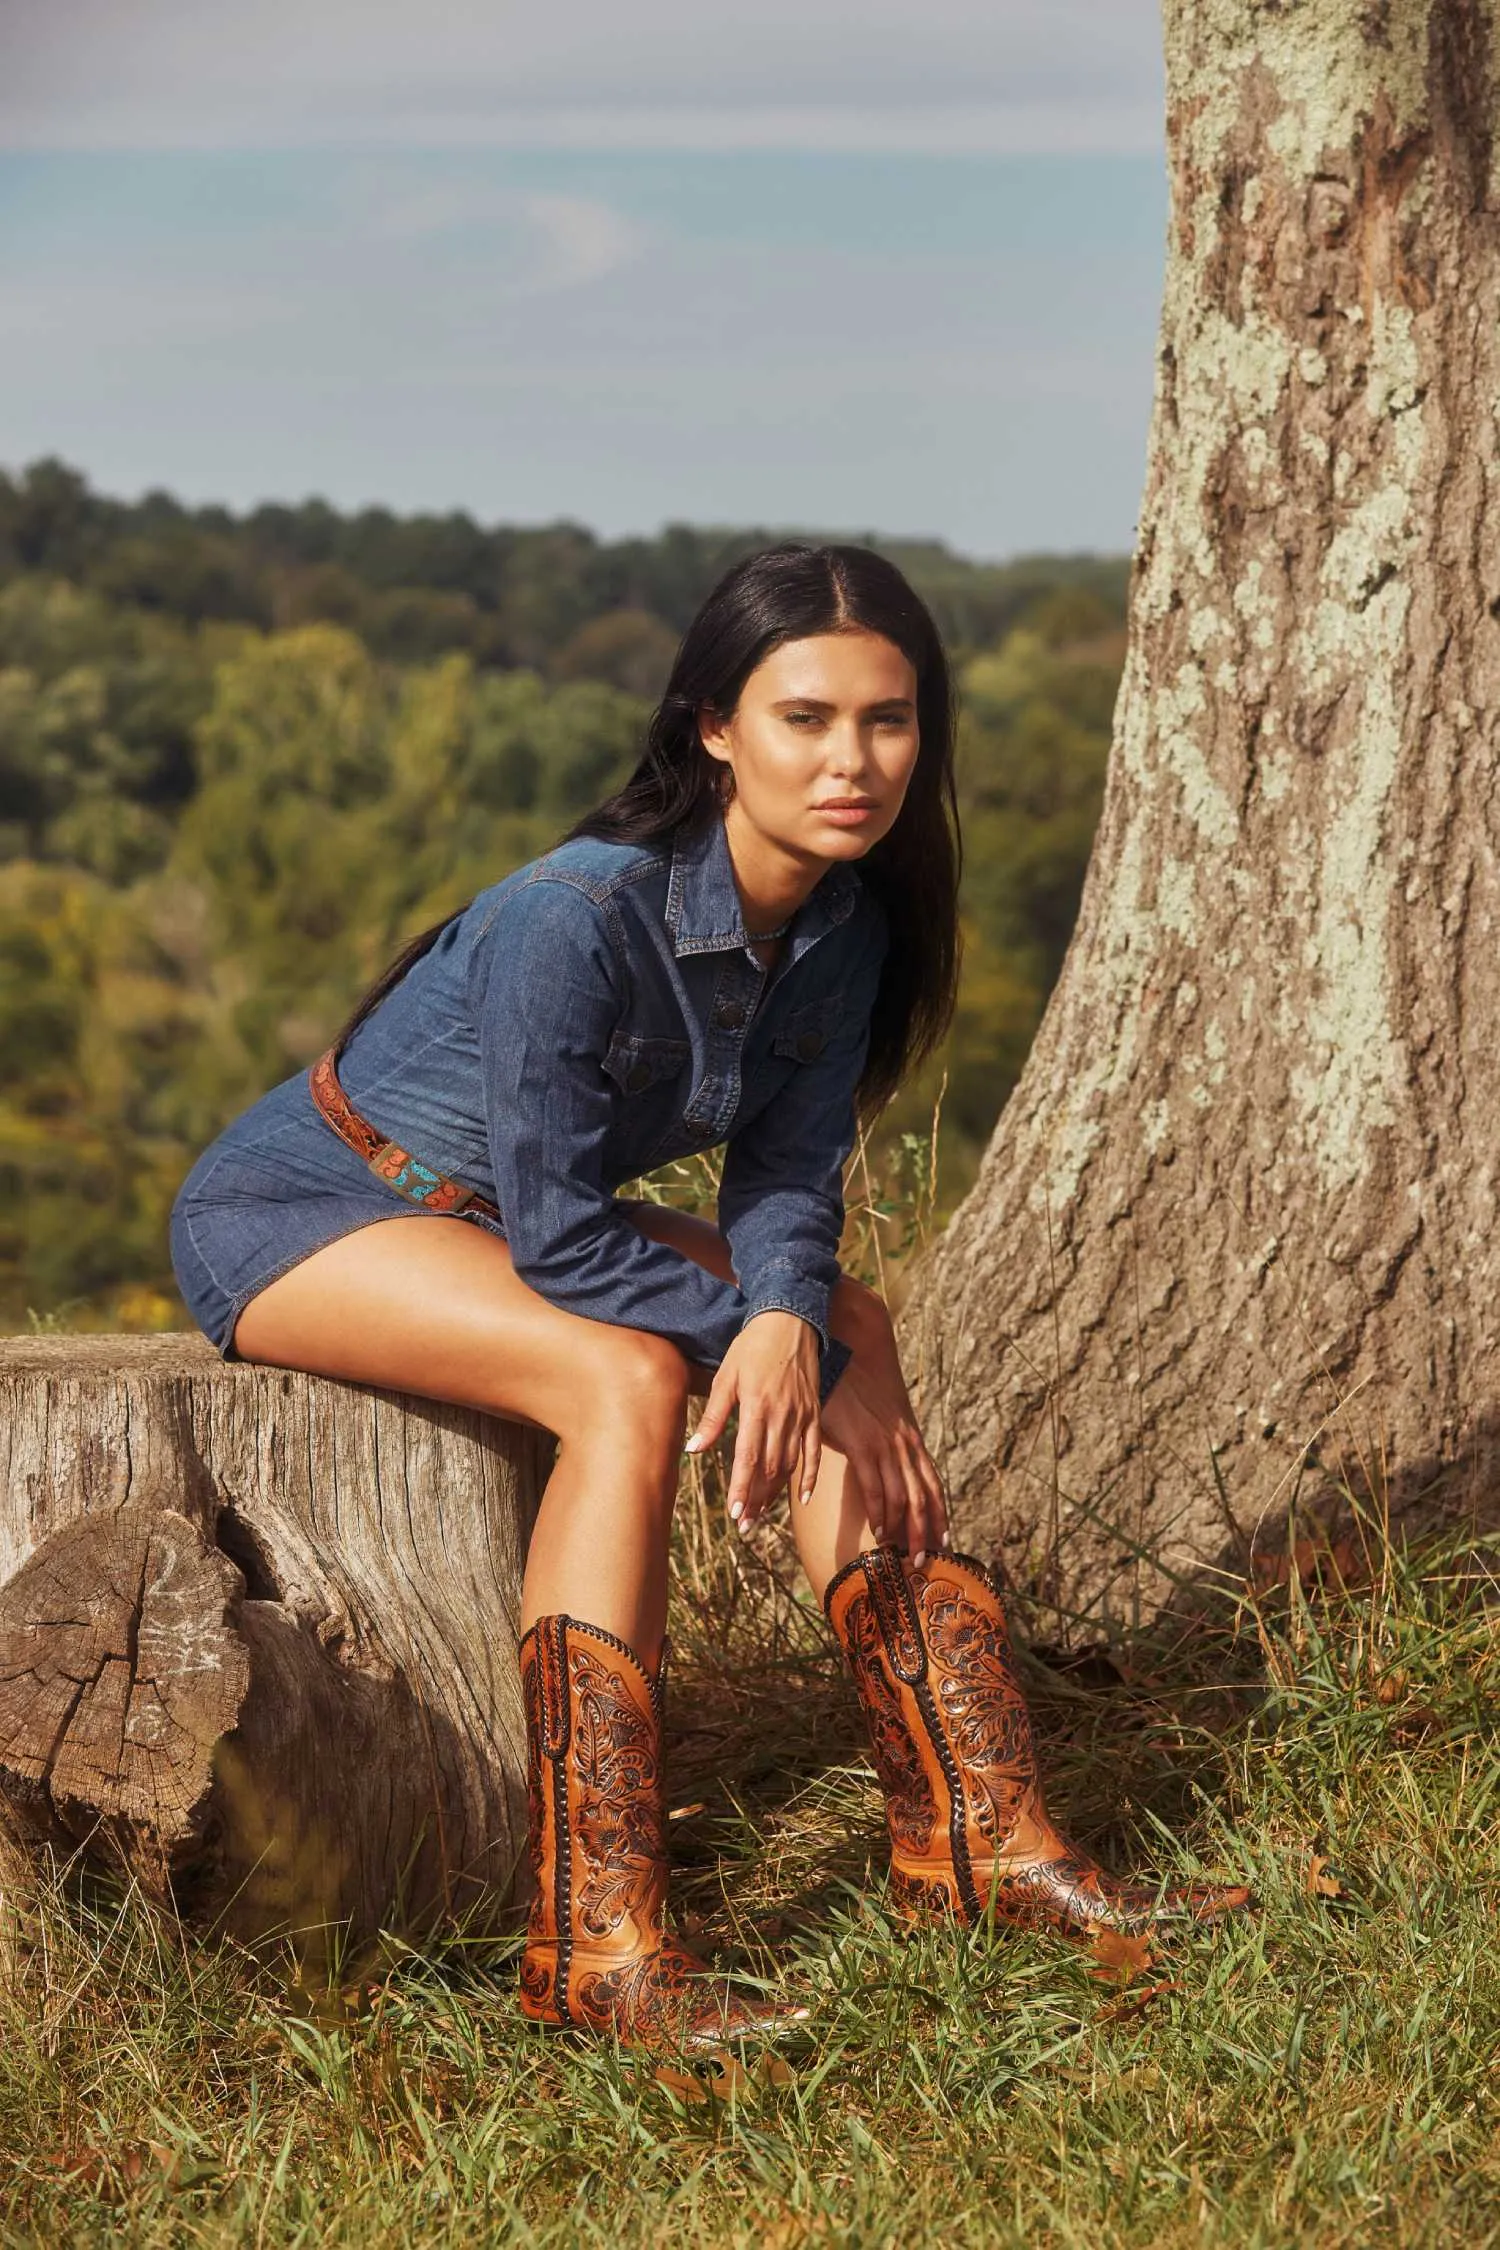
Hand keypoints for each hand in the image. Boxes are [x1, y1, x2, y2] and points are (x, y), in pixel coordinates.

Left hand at [685, 1310, 821, 1534]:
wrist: (790, 1320)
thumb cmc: (751, 1347)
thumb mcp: (725, 1377)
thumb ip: (713, 1416)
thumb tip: (694, 1449)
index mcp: (757, 1408)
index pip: (748, 1459)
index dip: (743, 1489)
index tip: (736, 1514)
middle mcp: (782, 1417)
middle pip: (769, 1469)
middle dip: (757, 1500)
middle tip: (746, 1527)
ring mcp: (802, 1416)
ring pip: (789, 1464)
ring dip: (776, 1494)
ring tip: (762, 1517)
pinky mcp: (814, 1413)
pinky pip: (815, 1450)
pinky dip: (810, 1475)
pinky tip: (801, 1497)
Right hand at [819, 1361, 949, 1563]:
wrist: (851, 1355)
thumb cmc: (860, 1389)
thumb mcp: (881, 1420)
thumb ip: (885, 1445)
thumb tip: (883, 1468)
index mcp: (912, 1441)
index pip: (933, 1485)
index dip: (941, 1515)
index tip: (945, 1541)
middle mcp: (905, 1446)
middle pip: (922, 1498)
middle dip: (926, 1532)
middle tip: (925, 1561)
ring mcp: (885, 1446)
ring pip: (902, 1498)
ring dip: (903, 1530)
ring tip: (901, 1554)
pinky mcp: (862, 1444)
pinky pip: (874, 1487)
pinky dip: (878, 1513)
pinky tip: (878, 1531)